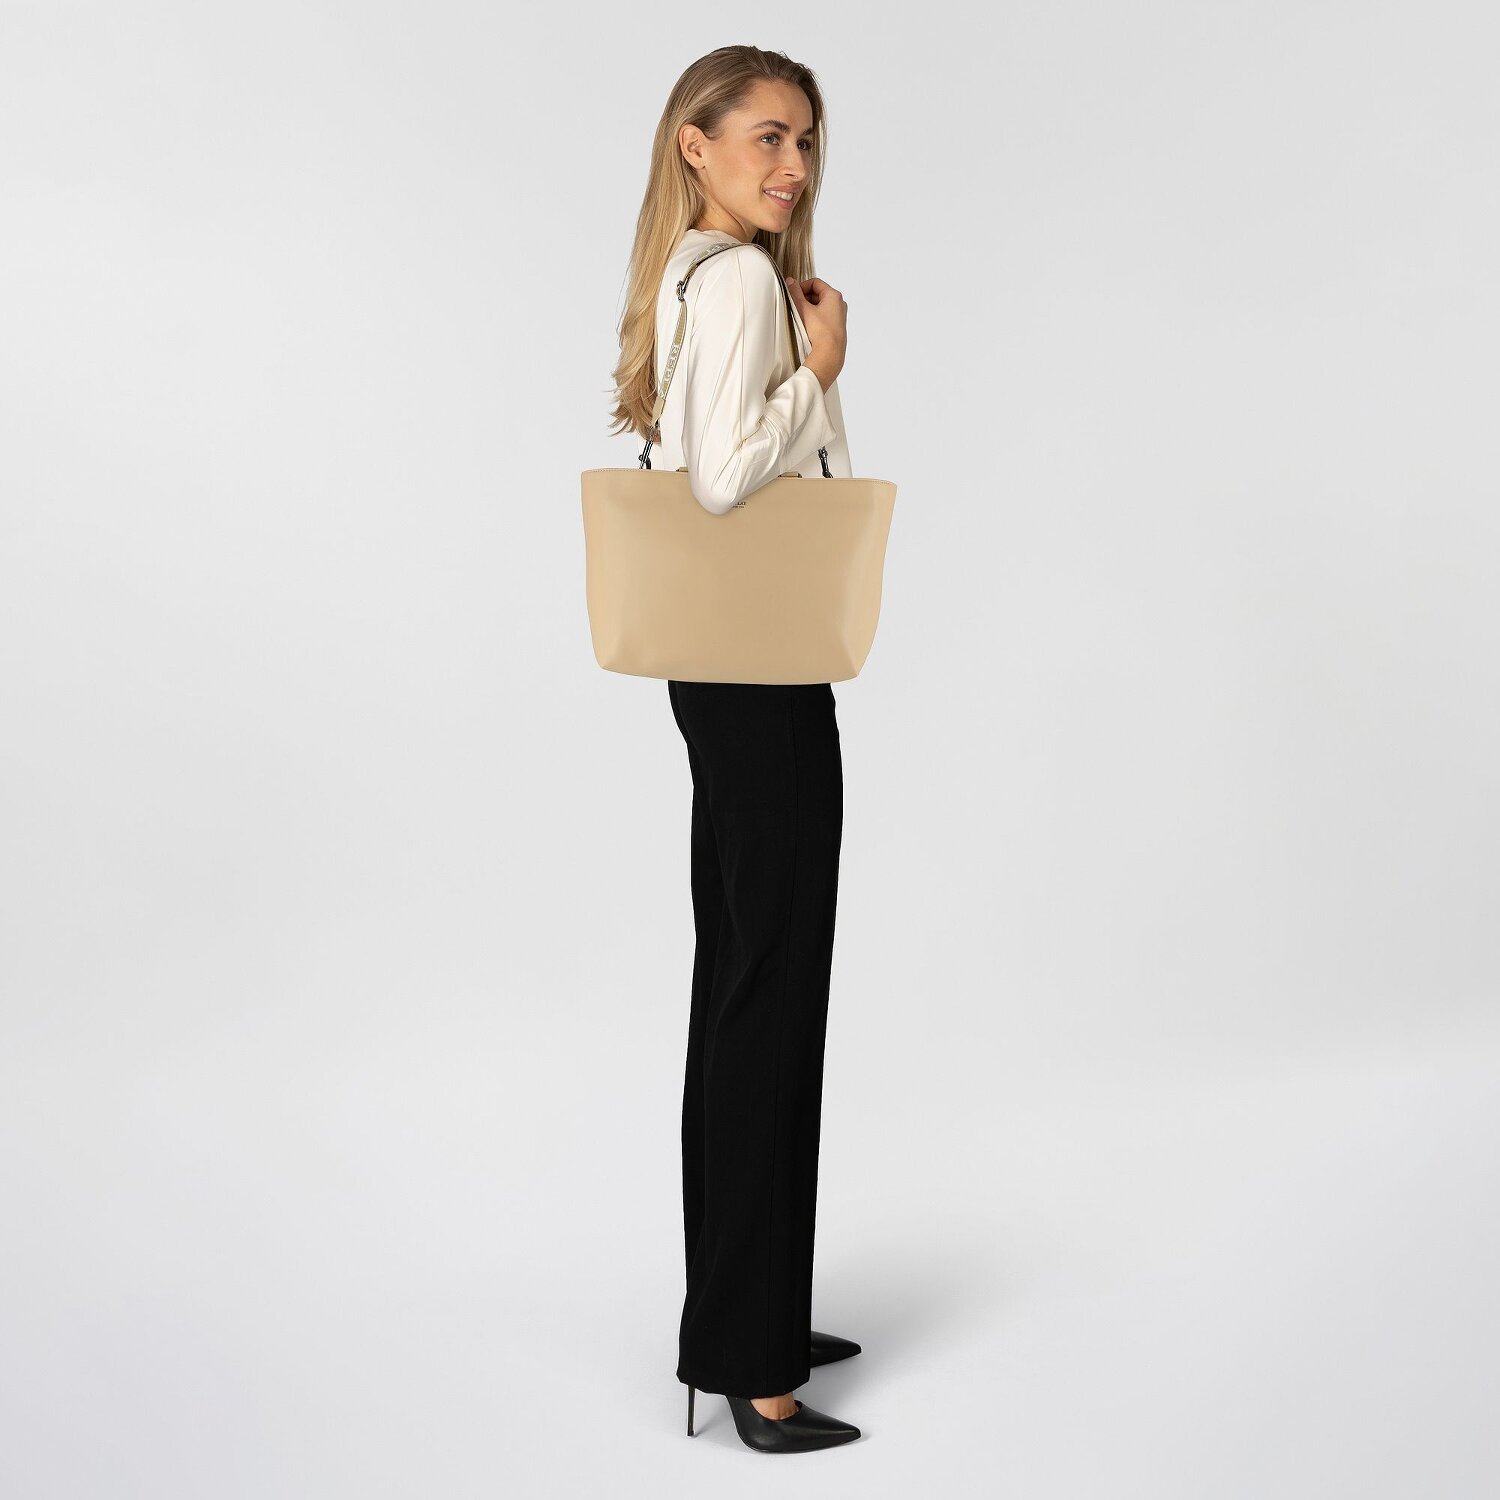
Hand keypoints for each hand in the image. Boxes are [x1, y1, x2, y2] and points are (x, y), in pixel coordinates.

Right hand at [784, 275, 846, 389]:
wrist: (829, 354)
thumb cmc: (819, 331)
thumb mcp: (804, 309)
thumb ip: (795, 293)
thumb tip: (790, 282)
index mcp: (834, 295)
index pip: (815, 283)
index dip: (802, 287)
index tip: (793, 295)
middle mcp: (839, 304)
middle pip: (818, 294)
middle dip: (805, 298)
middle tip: (795, 306)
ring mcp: (839, 316)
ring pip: (820, 306)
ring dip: (808, 309)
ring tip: (800, 317)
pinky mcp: (836, 327)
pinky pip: (823, 317)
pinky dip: (814, 317)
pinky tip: (807, 326)